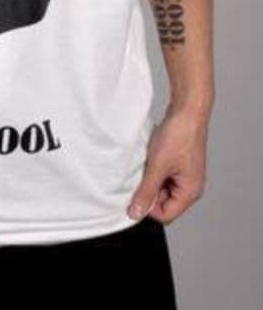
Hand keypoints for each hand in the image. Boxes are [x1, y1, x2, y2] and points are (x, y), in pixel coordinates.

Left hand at [127, 105, 209, 223]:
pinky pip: (163, 174)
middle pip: (163, 202)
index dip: (148, 205)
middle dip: (149, 189)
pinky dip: (155, 168)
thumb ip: (146, 192)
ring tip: (149, 161)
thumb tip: (135, 213)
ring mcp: (185, 175)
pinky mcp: (180, 164)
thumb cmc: (179, 136)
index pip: (165, 215)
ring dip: (151, 177)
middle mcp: (190, 187)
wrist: (187, 109)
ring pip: (161, 187)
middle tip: (143, 172)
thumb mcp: (158, 166)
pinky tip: (152, 155)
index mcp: (190, 192)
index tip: (136, 190)